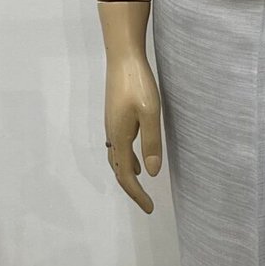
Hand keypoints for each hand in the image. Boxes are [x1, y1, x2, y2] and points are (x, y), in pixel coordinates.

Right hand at [103, 46, 163, 213]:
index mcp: (120, 137)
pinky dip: (127, 158)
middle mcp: (113, 134)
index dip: (137, 194)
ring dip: (128, 174)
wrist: (122, 57)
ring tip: (143, 184)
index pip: (126, 175)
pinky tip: (138, 156)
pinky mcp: (115, 115)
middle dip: (132, 188)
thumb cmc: (138, 83)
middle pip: (118, 170)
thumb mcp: (151, 113)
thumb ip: (151, 142)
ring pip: (117, 158)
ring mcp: (112, 124)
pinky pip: (119, 146)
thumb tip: (152, 173)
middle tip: (147, 202)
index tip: (150, 208)